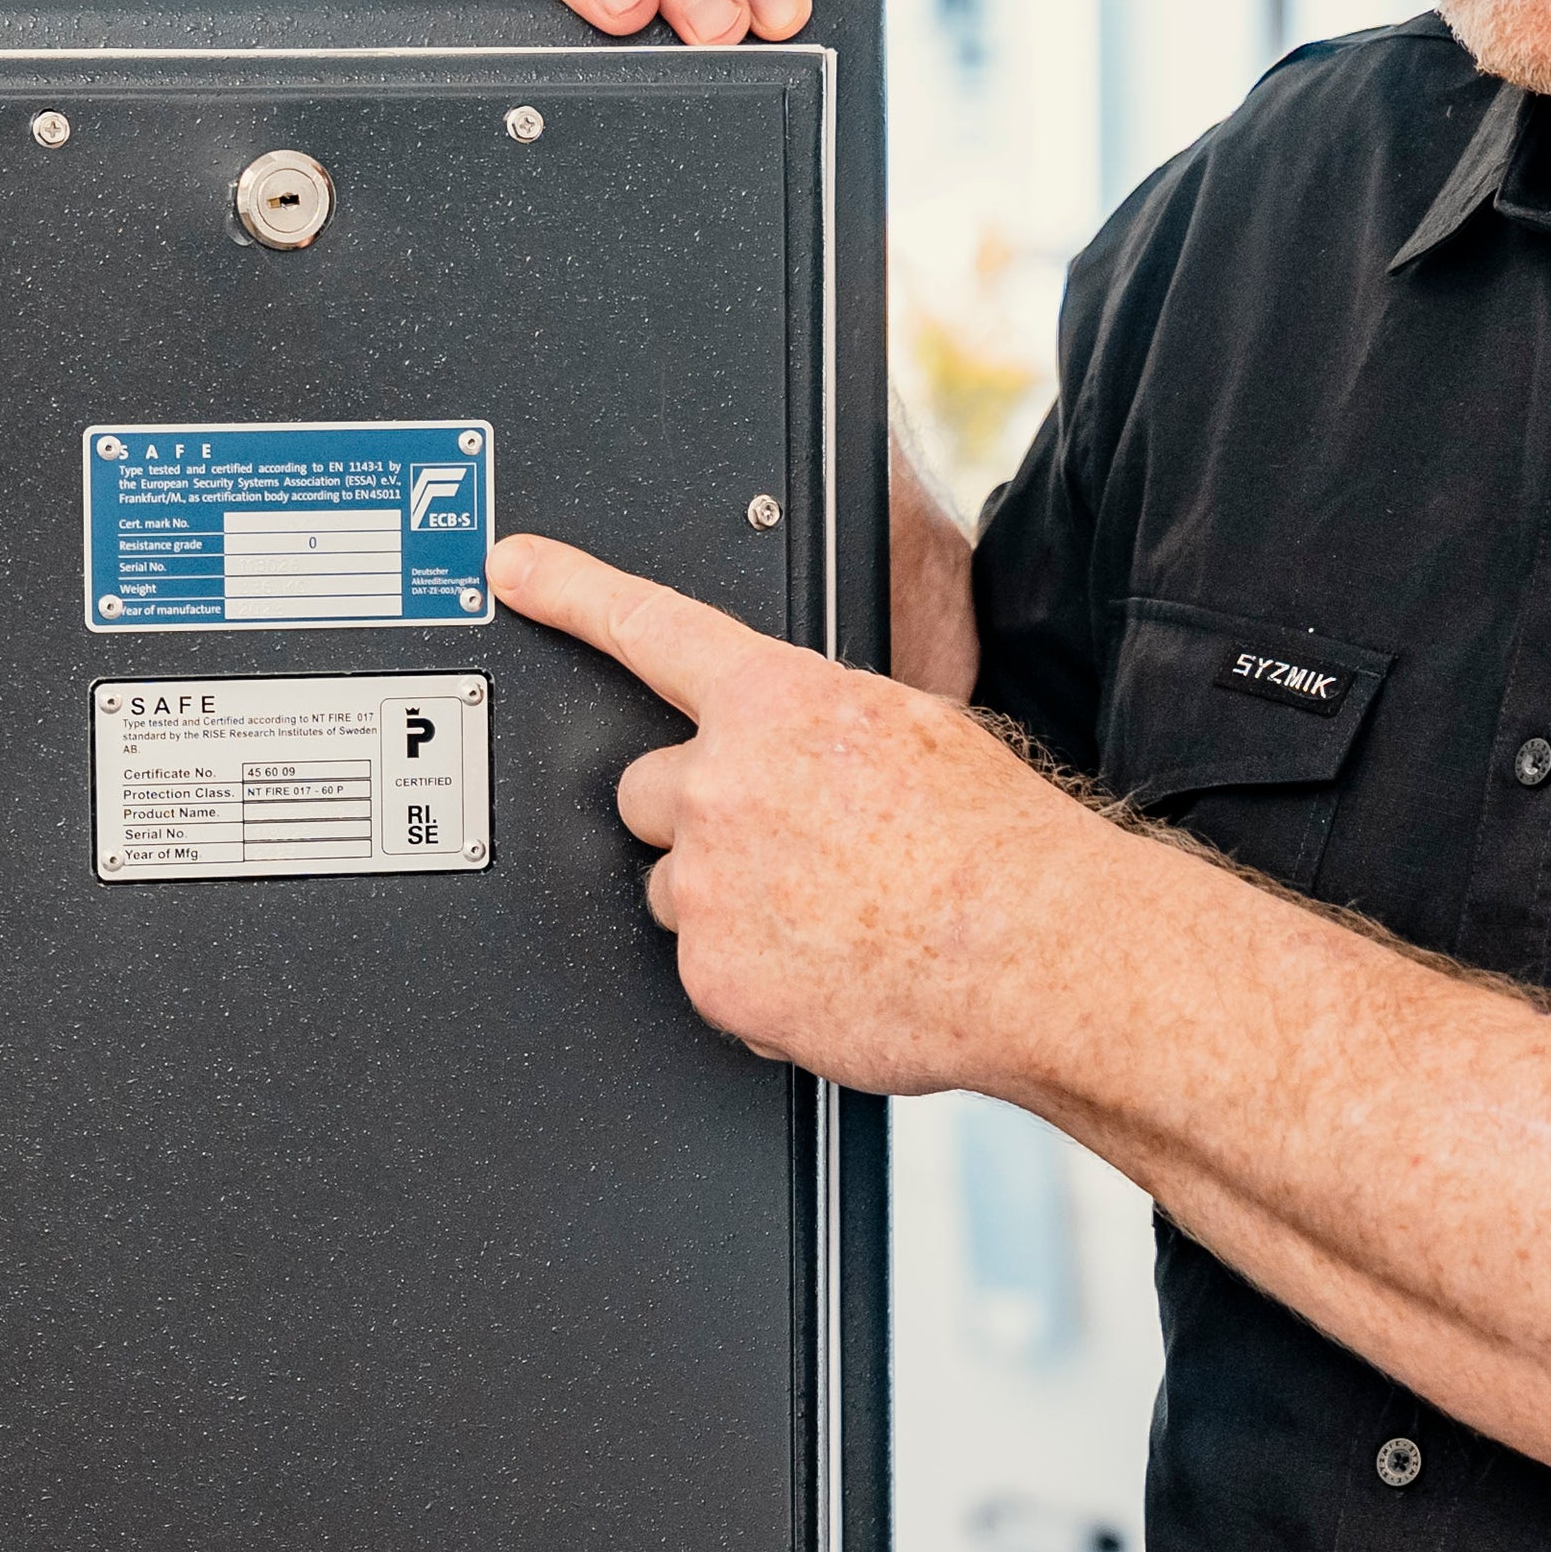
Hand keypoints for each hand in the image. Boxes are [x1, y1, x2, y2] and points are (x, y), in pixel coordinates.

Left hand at [494, 529, 1105, 1093]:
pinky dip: (756, 983)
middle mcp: (724, 784)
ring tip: (829, 919)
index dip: (569, 589)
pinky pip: (708, 975)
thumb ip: (820, 728)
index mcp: (776, 702)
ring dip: (727, 904)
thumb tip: (799, 751)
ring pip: (675, 890)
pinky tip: (831, 972)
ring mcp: (710, 884)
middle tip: (781, 849)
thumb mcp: (914, 732)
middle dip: (696, 819)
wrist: (1035, 947)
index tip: (515, 568)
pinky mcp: (714, 977)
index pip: (649, 626)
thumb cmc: (998, 844)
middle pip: (647, 792)